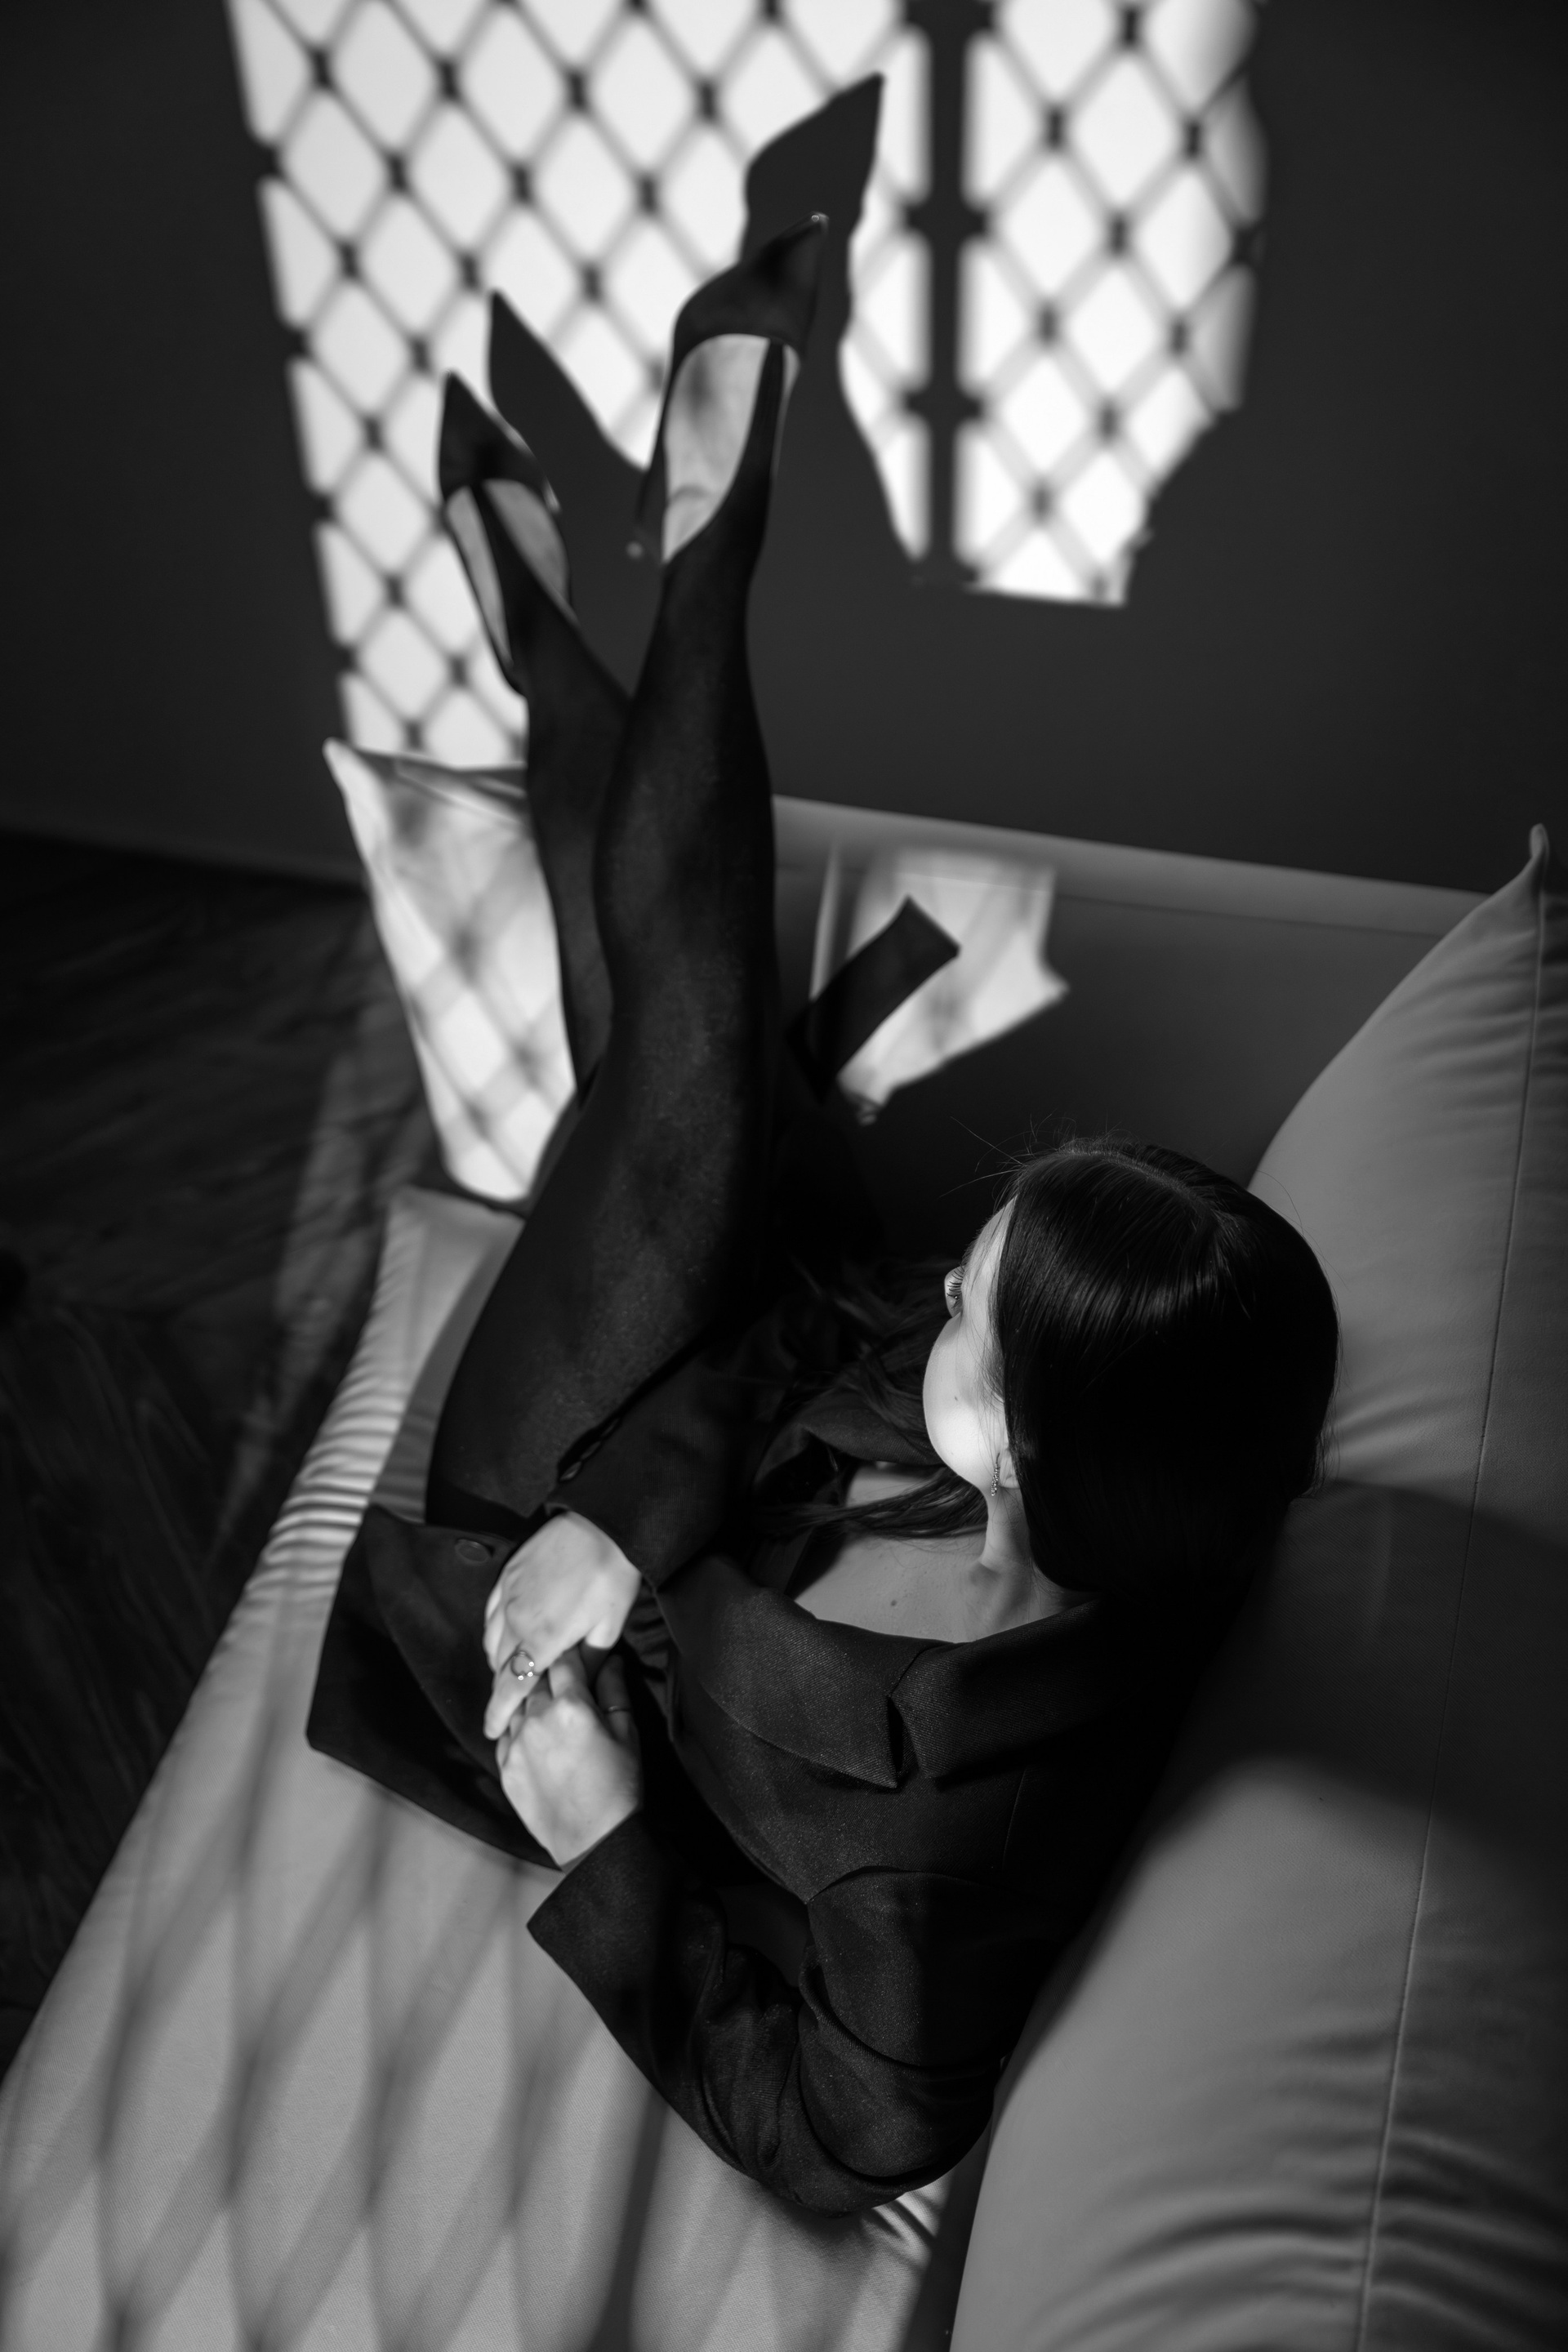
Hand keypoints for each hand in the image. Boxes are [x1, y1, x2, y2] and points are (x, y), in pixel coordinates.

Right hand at [483, 1511, 640, 1740]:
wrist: (602, 1523)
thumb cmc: (612, 1575)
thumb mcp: (609, 1626)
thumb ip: (589, 1663)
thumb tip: (579, 1689)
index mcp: (543, 1638)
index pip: (511, 1686)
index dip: (499, 1712)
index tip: (491, 1732)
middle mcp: (516, 1620)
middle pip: (498, 1666)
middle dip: (500, 1691)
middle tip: (504, 1710)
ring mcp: (508, 1595)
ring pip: (490, 1641)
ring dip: (497, 1662)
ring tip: (508, 1675)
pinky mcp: (507, 1575)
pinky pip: (490, 1613)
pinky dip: (493, 1632)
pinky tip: (502, 1638)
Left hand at [496, 1650, 641, 1866]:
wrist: (593, 1838)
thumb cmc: (619, 1784)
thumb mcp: (628, 1733)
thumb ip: (614, 1690)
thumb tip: (611, 1660)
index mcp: (571, 1706)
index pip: (563, 1660)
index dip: (569, 1653)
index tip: (574, 1651)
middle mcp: (536, 1718)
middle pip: (534, 1679)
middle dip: (546, 1673)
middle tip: (558, 1679)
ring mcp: (515, 1744)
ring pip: (515, 1705)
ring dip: (528, 1701)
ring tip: (543, 1708)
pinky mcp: (504, 1767)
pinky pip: (505, 1736)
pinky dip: (516, 1729)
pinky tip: (532, 1736)